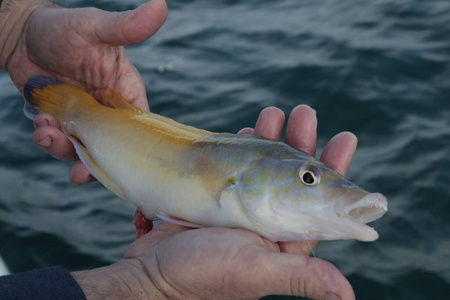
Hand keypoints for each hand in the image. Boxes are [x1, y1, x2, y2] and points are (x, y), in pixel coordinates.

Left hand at [6, 0, 166, 183]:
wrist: (23, 35)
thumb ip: (127, 26)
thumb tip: (161, 6)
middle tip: (79, 173)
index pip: (138, 126)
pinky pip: (59, 142)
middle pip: (111, 147)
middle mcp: (107, 110)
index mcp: (124, 91)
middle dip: (95, 162)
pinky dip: (48, 140)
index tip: (121, 164)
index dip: (133, 148)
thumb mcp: (96, 27)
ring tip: (47, 131)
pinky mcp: (62, 122)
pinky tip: (41, 124)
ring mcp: (84, 118)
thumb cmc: (64, 27)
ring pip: (83, 149)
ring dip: (63, 150)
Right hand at [110, 105, 355, 299]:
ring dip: (272, 139)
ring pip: (265, 167)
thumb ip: (300, 275)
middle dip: (300, 144)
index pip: (318, 202)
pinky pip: (236, 166)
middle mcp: (266, 223)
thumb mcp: (256, 270)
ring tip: (275, 113)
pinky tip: (248, 129)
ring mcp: (241, 208)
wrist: (151, 272)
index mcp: (283, 240)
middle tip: (304, 114)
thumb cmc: (204, 275)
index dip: (332, 170)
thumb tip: (348, 296)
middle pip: (292, 177)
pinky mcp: (218, 198)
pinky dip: (243, 148)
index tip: (344, 138)